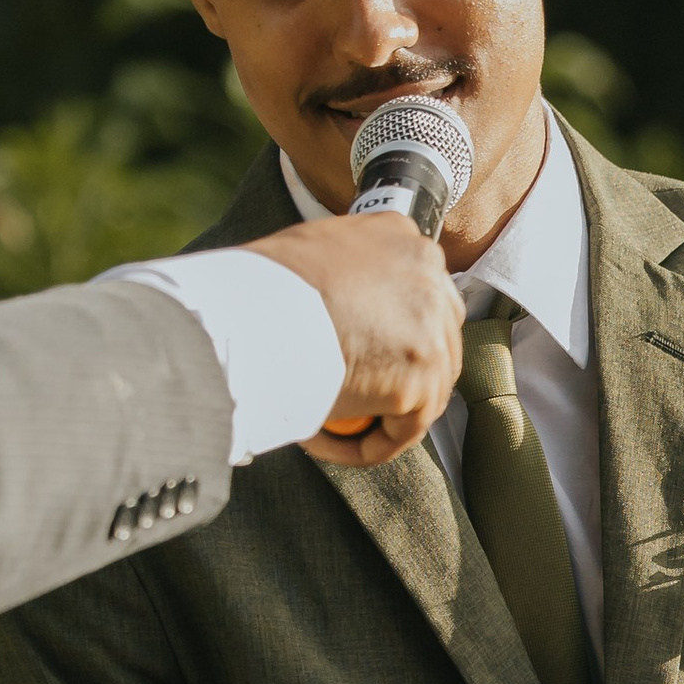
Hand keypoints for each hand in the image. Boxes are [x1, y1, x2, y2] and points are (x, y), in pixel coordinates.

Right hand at [245, 214, 464, 466]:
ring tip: (330, 424)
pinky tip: (325, 442)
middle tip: (354, 397)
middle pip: (434, 340)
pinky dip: (368, 445)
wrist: (249, 314)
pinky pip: (403, 429)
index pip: (418, 293)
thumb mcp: (311, 251)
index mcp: (403, 238)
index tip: (359, 354)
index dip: (392, 331)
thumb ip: (345, 271)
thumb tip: (341, 304)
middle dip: (401, 374)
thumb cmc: (257, 285)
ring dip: (382, 414)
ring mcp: (431, 330)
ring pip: (426, 389)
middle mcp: (429, 277)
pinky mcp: (420, 380)